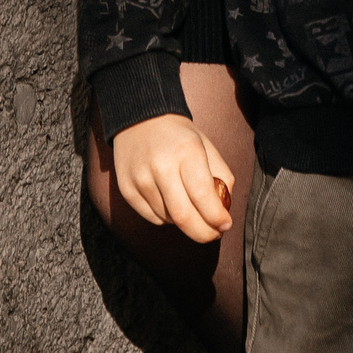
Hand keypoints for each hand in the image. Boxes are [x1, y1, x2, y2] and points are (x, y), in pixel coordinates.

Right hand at [111, 112, 236, 244]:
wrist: (140, 118)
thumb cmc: (179, 136)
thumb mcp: (206, 146)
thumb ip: (221, 176)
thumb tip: (224, 210)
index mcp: (186, 151)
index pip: (203, 196)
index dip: (216, 218)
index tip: (225, 225)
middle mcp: (161, 166)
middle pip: (184, 217)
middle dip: (203, 233)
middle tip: (213, 234)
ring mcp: (140, 179)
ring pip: (169, 220)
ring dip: (184, 222)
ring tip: (189, 205)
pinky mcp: (127, 189)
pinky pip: (152, 218)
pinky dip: (166, 217)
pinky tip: (169, 200)